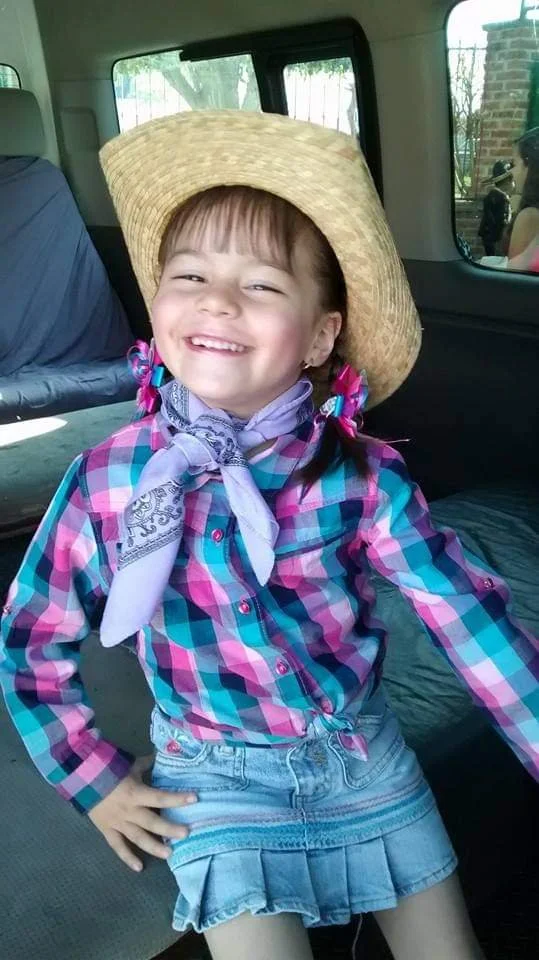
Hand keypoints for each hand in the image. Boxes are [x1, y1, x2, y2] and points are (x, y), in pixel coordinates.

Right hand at [88, 754, 196, 871]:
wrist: (81, 779)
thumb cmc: (107, 770)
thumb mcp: (129, 765)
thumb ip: (145, 765)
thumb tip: (160, 757)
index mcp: (136, 793)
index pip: (160, 797)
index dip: (177, 798)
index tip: (194, 798)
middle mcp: (129, 811)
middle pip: (152, 822)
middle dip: (169, 829)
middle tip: (186, 833)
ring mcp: (118, 823)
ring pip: (138, 838)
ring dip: (153, 847)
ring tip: (169, 854)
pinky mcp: (107, 831)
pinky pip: (118, 846)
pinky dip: (127, 858)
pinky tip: (139, 867)